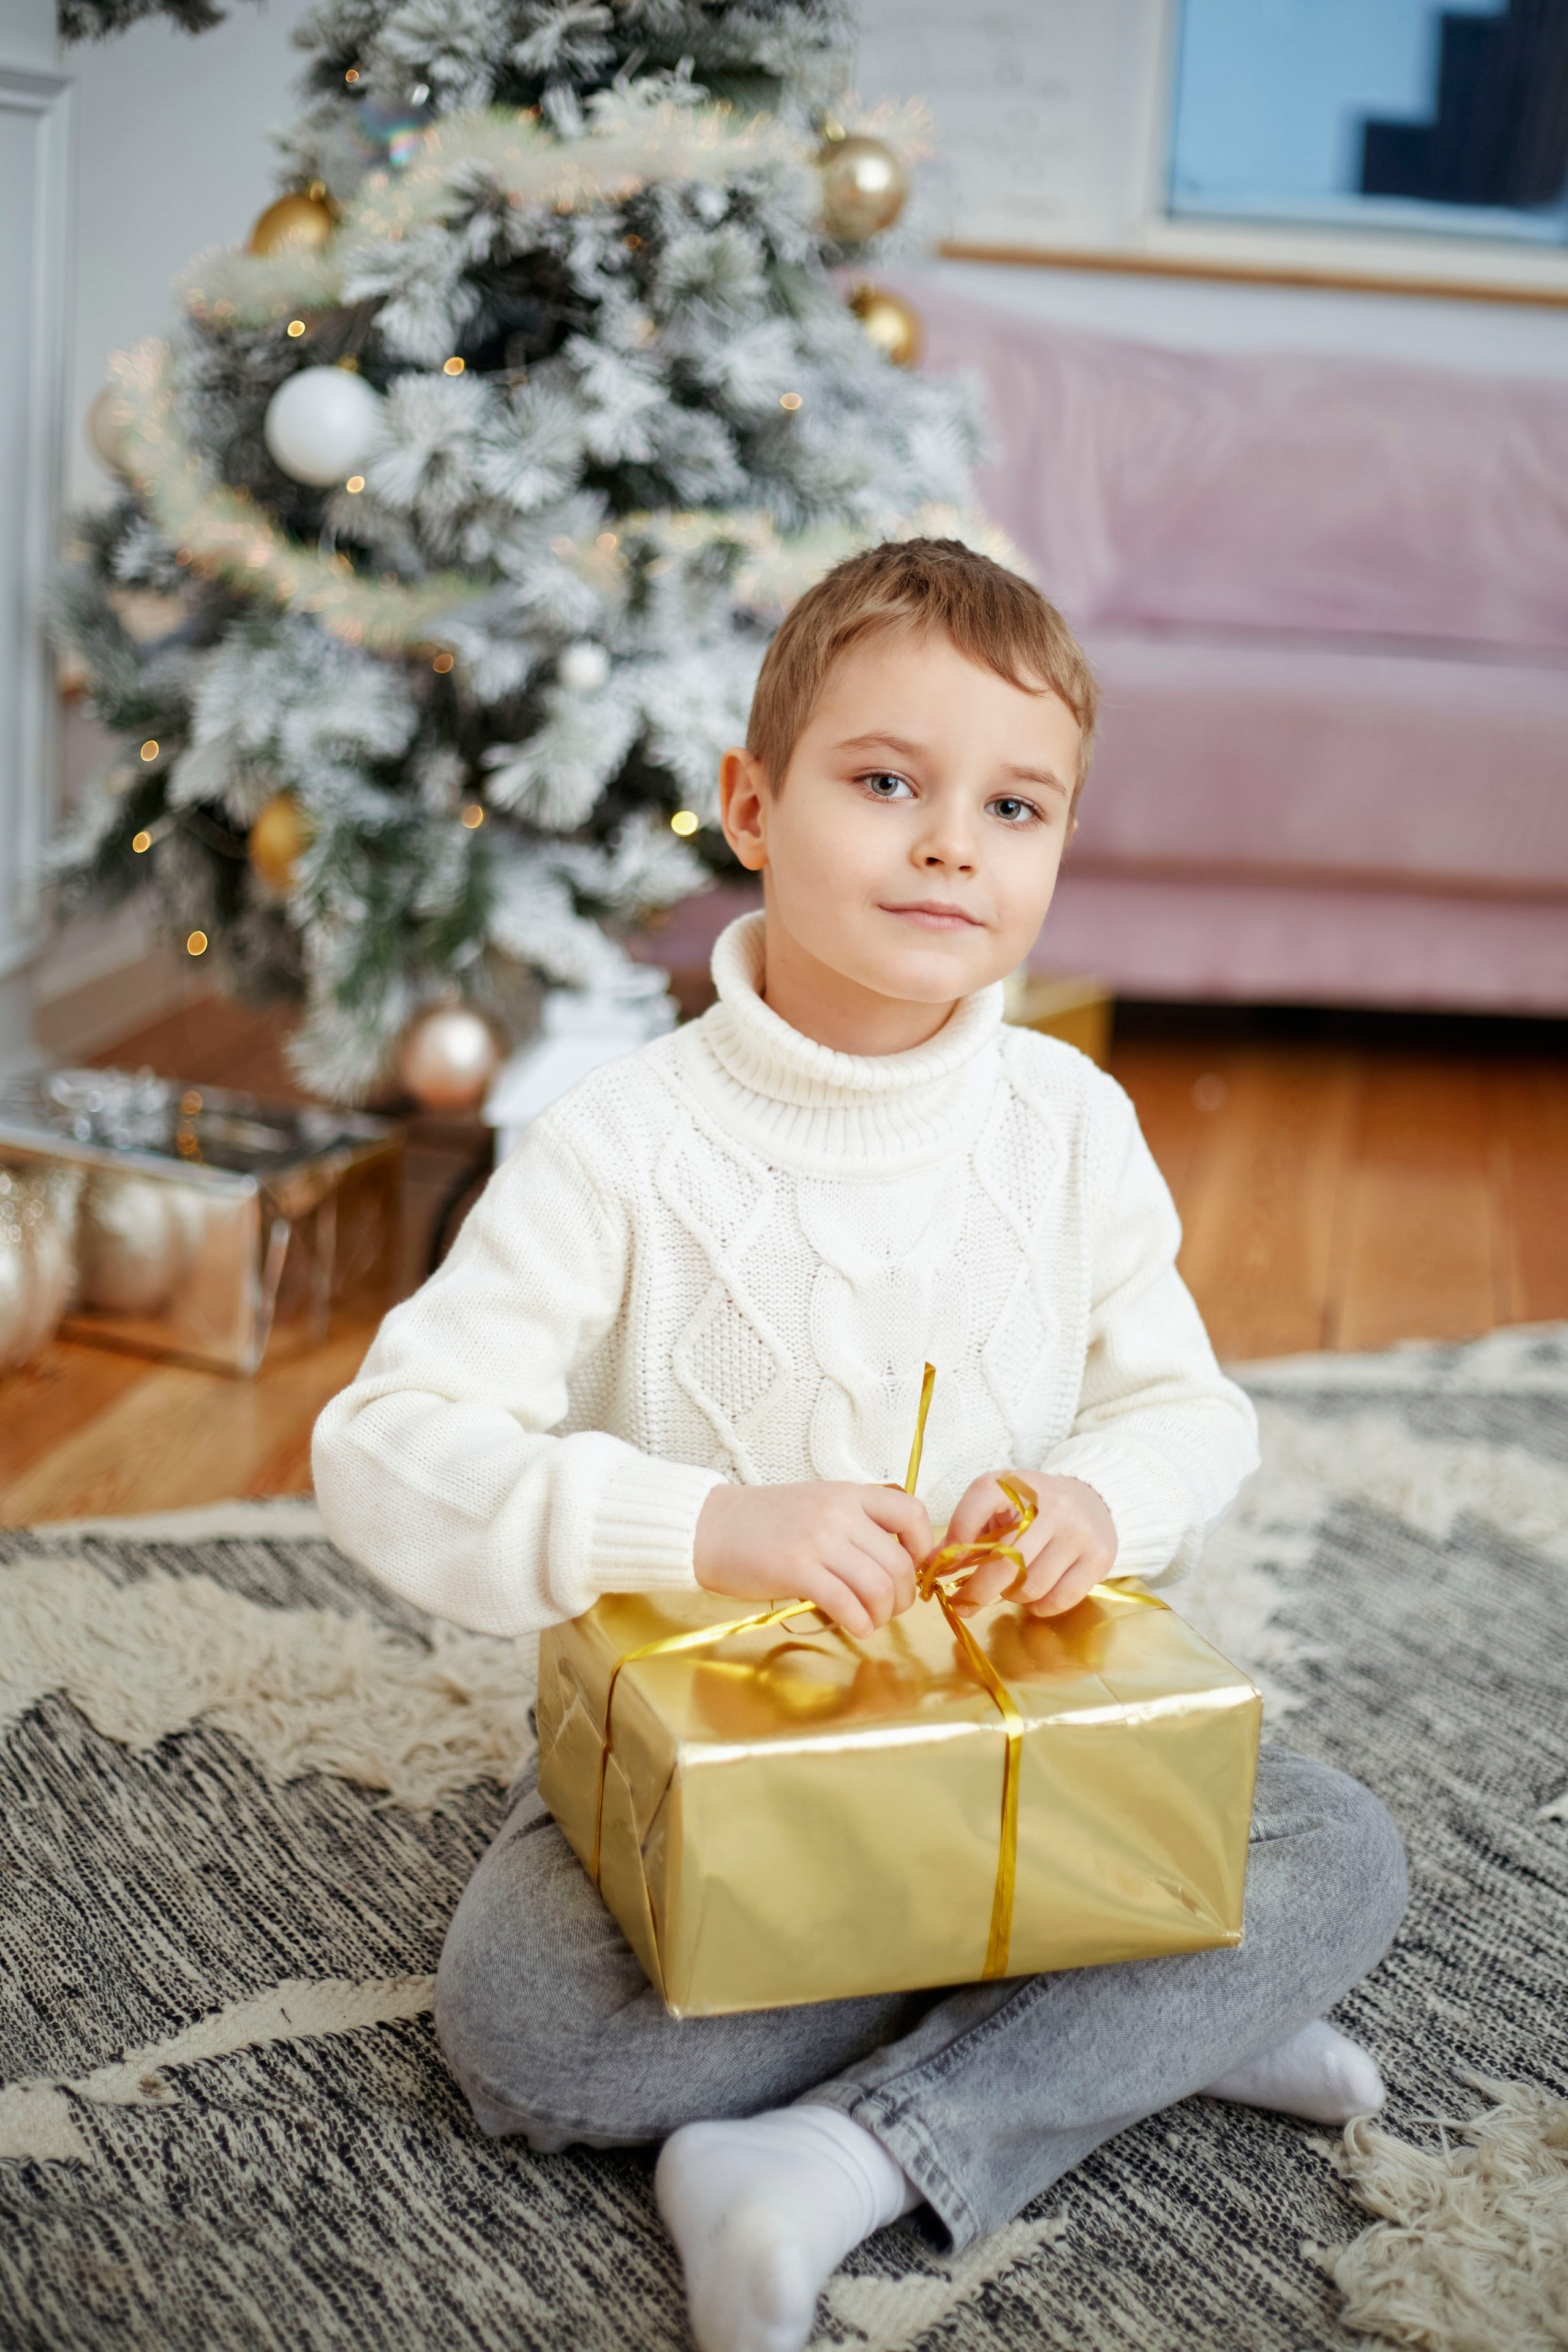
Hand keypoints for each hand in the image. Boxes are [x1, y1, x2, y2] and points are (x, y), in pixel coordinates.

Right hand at [693, 1481, 932, 1638]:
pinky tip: (856, 1627)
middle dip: (904, 1596)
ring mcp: (818, 1541)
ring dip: (883, 1614)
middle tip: (891, 1608)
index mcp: (848, 1495)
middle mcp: (839, 1514)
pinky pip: (846, 1604)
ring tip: (871, 1620)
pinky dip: (860, 1624)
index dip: (923, 1547)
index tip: (913, 1568)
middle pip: (899, 1563)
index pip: (912, 1514)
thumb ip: (855, 1525)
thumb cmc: (763, 1523)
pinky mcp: (796, 1570)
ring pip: (878, 1587)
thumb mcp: (818, 1505)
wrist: (710, 1527)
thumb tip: (896, 1563)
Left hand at [942, 1473, 1116, 1619]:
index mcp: (1017, 1484)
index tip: (946, 1562)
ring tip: (1010, 1586)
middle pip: (1006, 1560)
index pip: (981, 1499)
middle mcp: (1051, 1504)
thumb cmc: (1032, 1509)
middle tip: (962, 1603)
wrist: (1091, 1501)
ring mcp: (1078, 1532)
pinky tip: (1035, 1593)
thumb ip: (965, 1531)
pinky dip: (1038, 1606)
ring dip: (1011, 1596)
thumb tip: (929, 1565)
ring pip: (1031, 1586)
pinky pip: (1058, 1600)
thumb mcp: (997, 1506)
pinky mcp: (1099, 1557)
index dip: (959, 1534)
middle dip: (976, 1590)